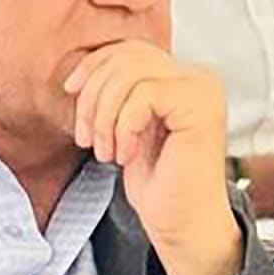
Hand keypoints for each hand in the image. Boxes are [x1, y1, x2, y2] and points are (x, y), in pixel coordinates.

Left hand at [64, 40, 239, 274]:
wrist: (182, 224)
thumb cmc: (159, 184)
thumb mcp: (129, 127)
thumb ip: (121, 93)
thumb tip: (87, 67)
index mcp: (184, 79)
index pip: (131, 50)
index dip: (94, 65)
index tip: (71, 91)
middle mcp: (199, 78)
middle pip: (127, 58)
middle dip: (94, 97)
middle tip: (86, 137)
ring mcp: (202, 90)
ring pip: (131, 75)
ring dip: (104, 116)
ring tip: (105, 151)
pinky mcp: (199, 106)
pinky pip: (144, 96)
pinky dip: (123, 127)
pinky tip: (126, 155)